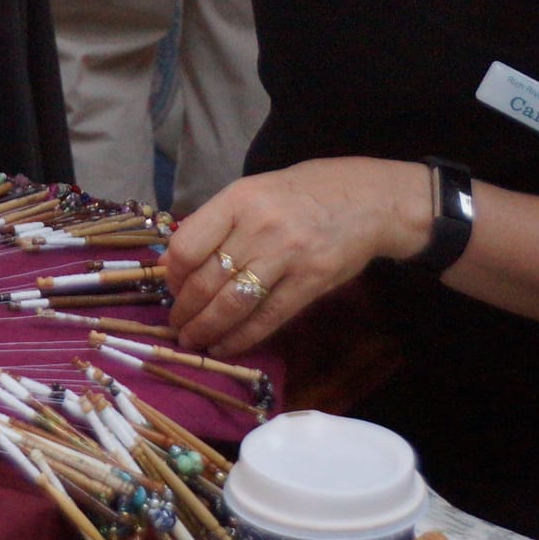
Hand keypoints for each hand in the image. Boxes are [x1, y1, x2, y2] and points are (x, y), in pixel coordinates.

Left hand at [162, 158, 427, 358]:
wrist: (367, 199)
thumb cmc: (302, 193)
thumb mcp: (253, 192)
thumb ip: (215, 223)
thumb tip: (172, 263)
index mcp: (238, 199)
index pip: (187, 245)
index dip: (172, 275)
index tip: (171, 288)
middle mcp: (259, 227)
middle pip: (207, 281)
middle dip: (185, 311)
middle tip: (177, 326)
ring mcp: (287, 256)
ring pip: (232, 305)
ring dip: (206, 330)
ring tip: (193, 341)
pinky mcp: (311, 282)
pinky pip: (267, 318)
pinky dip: (241, 338)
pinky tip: (225, 347)